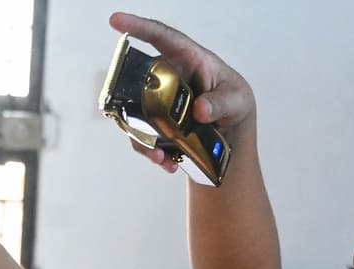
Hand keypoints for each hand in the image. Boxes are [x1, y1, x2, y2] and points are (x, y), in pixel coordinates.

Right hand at [109, 12, 255, 172]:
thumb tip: (201, 109)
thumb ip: (222, 103)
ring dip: (143, 138)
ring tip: (161, 156)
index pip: (161, 37)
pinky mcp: (155, 125)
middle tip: (142, 126)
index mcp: (189, 59)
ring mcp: (158, 102)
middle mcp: (167, 78)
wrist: (232, 136)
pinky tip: (167, 162)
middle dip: (134, 104)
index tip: (115, 21)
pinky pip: (143, 137)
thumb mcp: (237, 102)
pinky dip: (152, 153)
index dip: (139, 27)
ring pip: (136, 114)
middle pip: (138, 81)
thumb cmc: (236, 105)